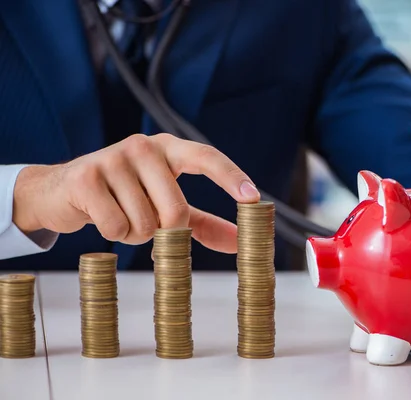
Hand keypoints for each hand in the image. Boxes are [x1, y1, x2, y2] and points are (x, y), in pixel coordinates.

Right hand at [12, 133, 259, 252]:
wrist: (63, 190)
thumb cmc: (125, 196)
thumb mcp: (166, 206)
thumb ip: (204, 223)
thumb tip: (240, 242)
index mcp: (169, 149)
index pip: (207, 158)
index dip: (232, 177)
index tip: (253, 198)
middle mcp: (144, 146)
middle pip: (177, 211)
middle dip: (165, 232)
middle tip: (147, 223)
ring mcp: (113, 158)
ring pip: (145, 224)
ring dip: (136, 234)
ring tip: (120, 214)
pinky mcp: (87, 177)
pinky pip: (117, 227)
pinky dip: (113, 233)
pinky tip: (102, 215)